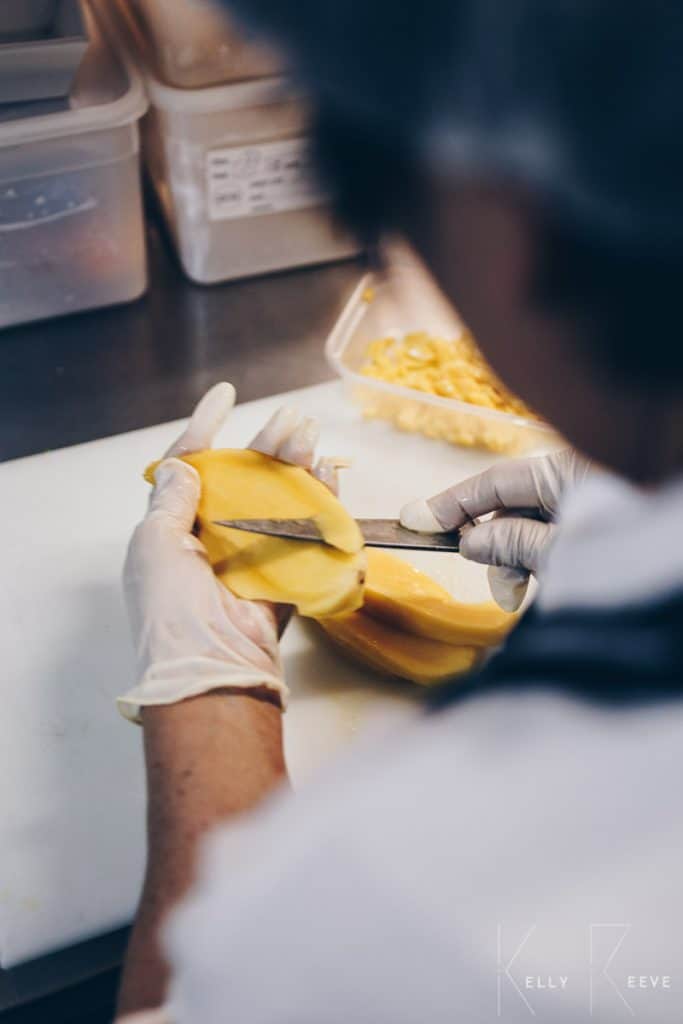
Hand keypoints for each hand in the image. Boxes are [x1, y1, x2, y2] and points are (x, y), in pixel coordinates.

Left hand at [120, 383, 339, 721]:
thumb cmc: (170, 609)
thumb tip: (179, 464)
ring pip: (277, 500)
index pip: (188, 466)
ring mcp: (250, 557)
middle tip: (291, 419)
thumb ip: (170, 502)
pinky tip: (328, 477)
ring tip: (311, 440)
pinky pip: (304, 533)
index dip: (203, 427)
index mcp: (174, 530)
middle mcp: (212, 540)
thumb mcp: (153, 546)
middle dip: (266, 444)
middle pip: (243, 479)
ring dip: (295, 467)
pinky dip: (319, 504)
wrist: (209, 667)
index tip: (224, 395)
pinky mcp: (284, 574)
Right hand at [400, 449, 590, 610]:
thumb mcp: (564, 554)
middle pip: (517, 506)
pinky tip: (559, 581)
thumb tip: (470, 542)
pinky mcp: (608, 525)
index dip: (453, 503)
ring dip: (525, 558)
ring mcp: (599, 501)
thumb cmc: (631, 562)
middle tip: (503, 583)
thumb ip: (512, 544)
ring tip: (536, 592)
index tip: (415, 521)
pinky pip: (562, 536)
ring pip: (537, 525)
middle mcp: (582, 477)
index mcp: (570, 470)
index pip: (496, 482)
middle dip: (500, 544)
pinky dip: (549, 559)